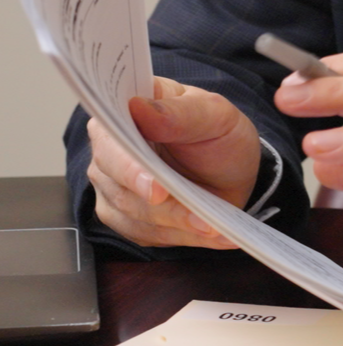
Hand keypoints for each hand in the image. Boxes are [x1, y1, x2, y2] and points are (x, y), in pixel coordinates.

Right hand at [84, 77, 259, 249]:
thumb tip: (139, 108)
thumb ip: (180, 111)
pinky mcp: (127, 218)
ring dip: (177, 224)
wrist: (231, 168)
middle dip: (158, 205)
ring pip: (134, 216)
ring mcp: (114, 188)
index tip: (156, 187)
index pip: (111, 141)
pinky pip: (149, 235)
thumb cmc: (217, 133)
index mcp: (123, 116)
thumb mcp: (214, 114)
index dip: (129, 167)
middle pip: (118, 186)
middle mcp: (109, 154)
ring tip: (212, 226)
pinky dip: (184, 236)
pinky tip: (214, 234)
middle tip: (193, 214)